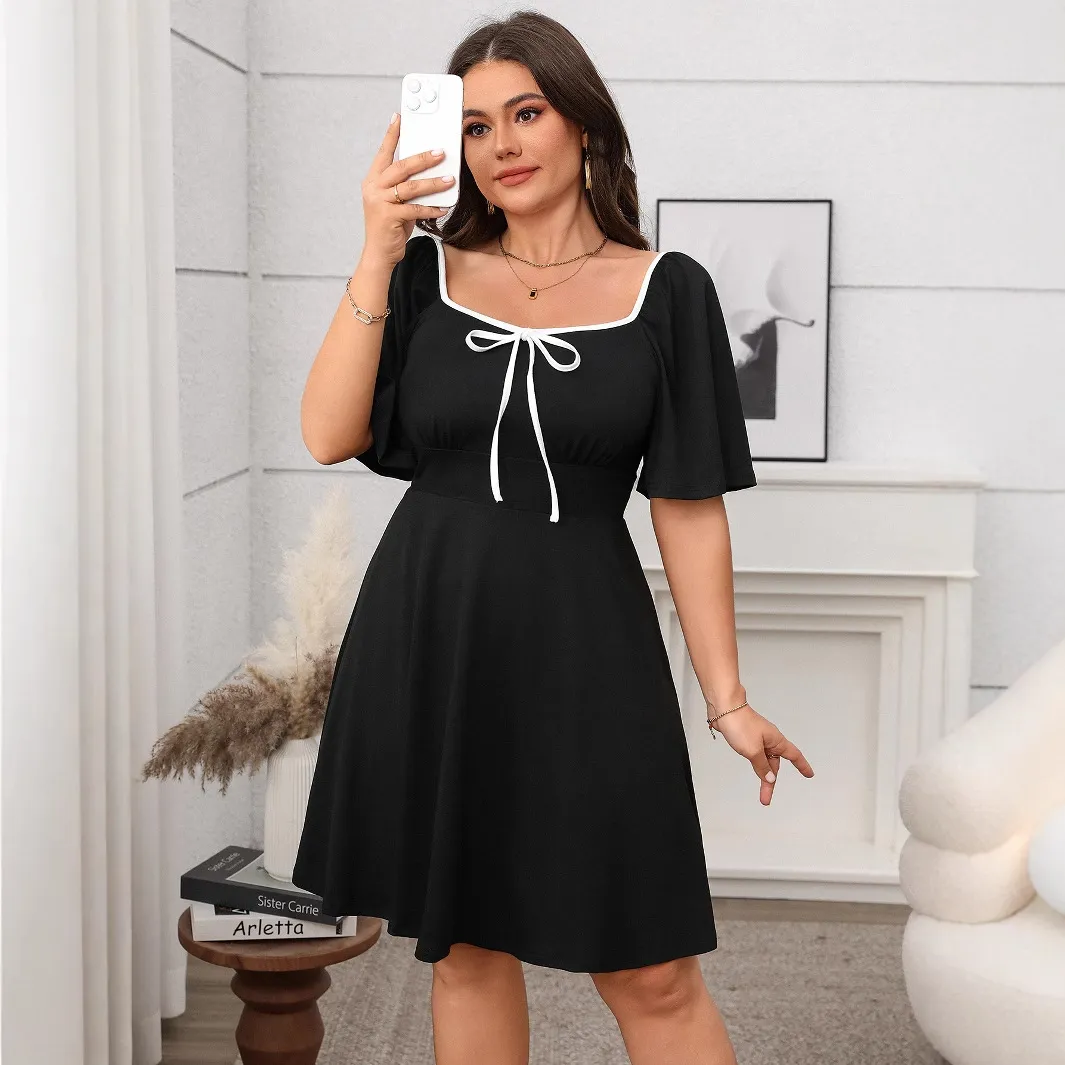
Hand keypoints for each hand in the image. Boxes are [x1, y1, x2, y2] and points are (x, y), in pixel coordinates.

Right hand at [360, 112, 455, 269]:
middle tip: (441, 152)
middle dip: (423, 158)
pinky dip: (431, 208)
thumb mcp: (394, 202)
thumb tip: (427, 172)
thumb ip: (404, 186)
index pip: (383, 152)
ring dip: (433, 183)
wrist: (378, 253)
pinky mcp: (389, 217)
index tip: (400, 117)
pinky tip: (443, 207)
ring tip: (450, 180)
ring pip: (410, 187)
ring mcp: (379, 202)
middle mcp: (373, 188)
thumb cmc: (389, 226)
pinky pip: (415, 209)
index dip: (392, 134)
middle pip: (400, 166)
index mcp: (373, 180)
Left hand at [706, 700, 813, 805]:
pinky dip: (756, 764)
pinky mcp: (746, 737)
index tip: (809, 774)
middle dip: (771, 781)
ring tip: (760, 790)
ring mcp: (758, 738)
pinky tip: (754, 768)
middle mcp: (769, 740)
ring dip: (762, 774)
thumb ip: (762, 766)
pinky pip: (755, 754)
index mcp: (776, 741)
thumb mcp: (753, 750)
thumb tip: (771, 778)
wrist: (723, 708)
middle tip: (766, 798)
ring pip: (764, 760)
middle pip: (775, 764)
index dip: (802, 766)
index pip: (794, 756)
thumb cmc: (740, 725)